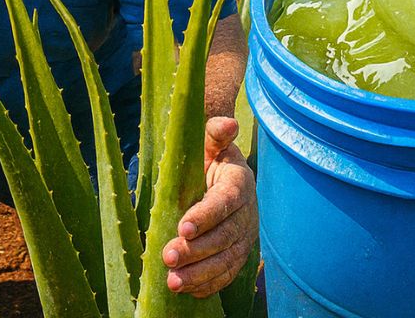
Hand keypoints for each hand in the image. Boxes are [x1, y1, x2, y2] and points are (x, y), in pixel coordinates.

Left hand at [161, 116, 257, 297]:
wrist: (218, 173)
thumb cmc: (207, 155)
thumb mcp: (208, 141)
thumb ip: (215, 133)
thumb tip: (228, 123)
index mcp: (239, 183)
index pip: (225, 201)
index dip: (206, 215)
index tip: (182, 226)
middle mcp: (246, 213)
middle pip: (225, 236)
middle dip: (197, 250)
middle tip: (168, 257)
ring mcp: (243, 236)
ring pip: (226, 260)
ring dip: (200, 274)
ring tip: (173, 282)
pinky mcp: (236, 254)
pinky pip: (227, 274)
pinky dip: (209, 285)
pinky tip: (187, 291)